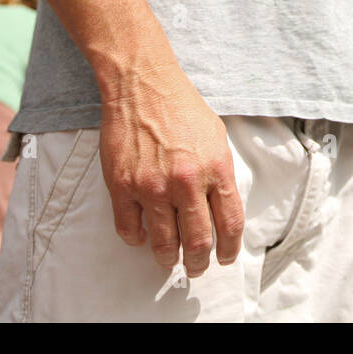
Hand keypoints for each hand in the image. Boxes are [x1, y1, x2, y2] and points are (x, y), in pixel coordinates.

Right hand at [98, 66, 244, 277]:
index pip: (230, 224)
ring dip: (169, 259)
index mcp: (216, 169)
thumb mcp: (217, 138)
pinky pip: (129, 229)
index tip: (224, 258)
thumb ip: (220, 174)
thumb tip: (223, 209)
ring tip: (170, 260)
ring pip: (164, 243)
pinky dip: (137, 240)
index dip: (229, 249)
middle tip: (196, 268)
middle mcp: (186, 182)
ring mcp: (152, 186)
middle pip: (198, 241)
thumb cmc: (182, 108)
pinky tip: (143, 237)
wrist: (142, 85)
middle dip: (199, 263)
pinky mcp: (122, 186)